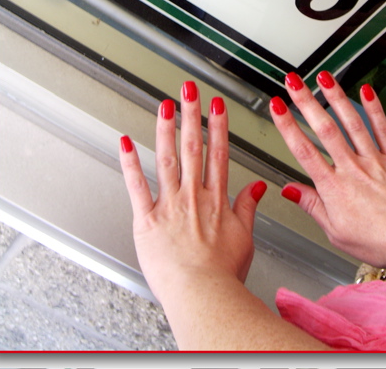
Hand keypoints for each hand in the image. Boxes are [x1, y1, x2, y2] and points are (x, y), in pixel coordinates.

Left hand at [120, 81, 266, 304]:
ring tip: (165, 104)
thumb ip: (249, 208)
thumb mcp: (245, 238)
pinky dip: (130, 163)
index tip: (216, 105)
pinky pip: (137, 186)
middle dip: (191, 115)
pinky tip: (126, 141)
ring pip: (167, 158)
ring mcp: (170, 205)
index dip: (218, 125)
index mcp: (216, 200)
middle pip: (192, 147)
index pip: (218, 153)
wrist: (203, 295)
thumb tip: (259, 188)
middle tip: (189, 90)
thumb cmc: (223, 274)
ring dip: (165, 128)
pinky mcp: (147, 219)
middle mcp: (193, 196)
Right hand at [270, 72, 385, 274]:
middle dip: (306, 102)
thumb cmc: (381, 242)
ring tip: (324, 78)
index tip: (277, 106)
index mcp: (335, 188)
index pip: (304, 151)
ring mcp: (375, 161)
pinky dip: (374, 108)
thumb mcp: (336, 233)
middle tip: (293, 82)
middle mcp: (353, 169)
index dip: (287, 126)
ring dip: (336, 98)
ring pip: (352, 123)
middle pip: (325, 130)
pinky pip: (383, 129)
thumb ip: (312, 206)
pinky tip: (365, 91)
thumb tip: (289, 190)